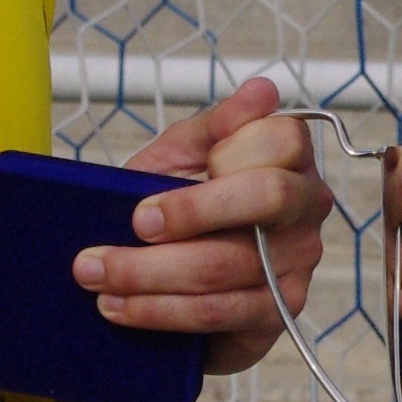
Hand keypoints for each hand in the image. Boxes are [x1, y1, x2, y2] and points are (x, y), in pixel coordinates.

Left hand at [78, 78, 331, 373]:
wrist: (177, 274)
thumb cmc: (182, 201)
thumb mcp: (185, 155)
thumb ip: (213, 125)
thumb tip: (261, 90)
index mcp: (290, 157)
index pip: (283, 139)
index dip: (230, 152)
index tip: (190, 159)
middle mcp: (306, 205)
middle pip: (266, 198)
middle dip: (189, 212)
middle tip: (133, 224)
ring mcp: (297, 261)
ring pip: (225, 265)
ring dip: (148, 272)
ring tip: (95, 273)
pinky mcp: (277, 311)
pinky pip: (216, 311)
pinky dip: (157, 310)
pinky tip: (119, 305)